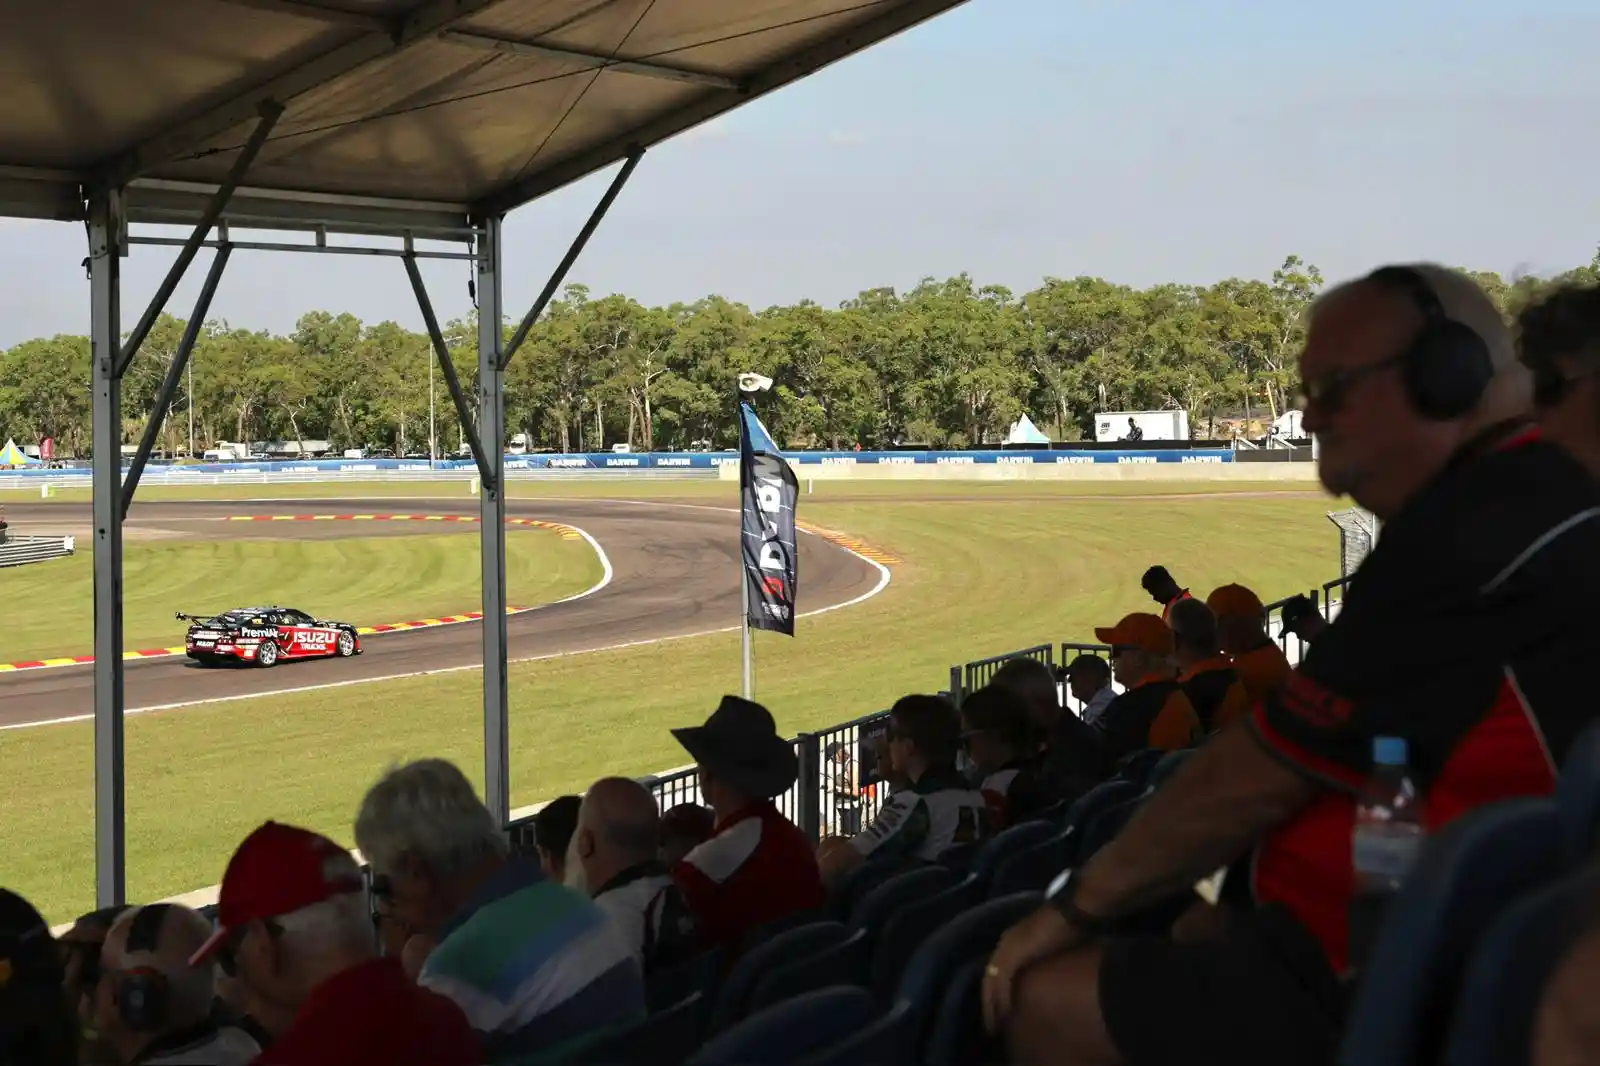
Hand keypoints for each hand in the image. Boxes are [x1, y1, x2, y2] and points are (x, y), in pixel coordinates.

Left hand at [981, 904, 1080, 1032]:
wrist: (1072, 912)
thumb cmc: (1067, 927)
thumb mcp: (1050, 949)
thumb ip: (1041, 961)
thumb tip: (1043, 980)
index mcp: (1012, 940)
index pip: (996, 971)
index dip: (995, 992)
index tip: (997, 1012)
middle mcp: (1004, 943)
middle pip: (989, 978)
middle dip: (989, 1003)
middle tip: (991, 1026)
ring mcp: (1006, 947)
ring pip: (991, 982)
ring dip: (992, 1004)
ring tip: (994, 1026)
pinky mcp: (1013, 953)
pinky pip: (1001, 981)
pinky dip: (1000, 998)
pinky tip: (1003, 1014)